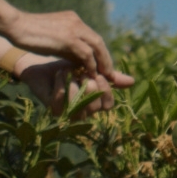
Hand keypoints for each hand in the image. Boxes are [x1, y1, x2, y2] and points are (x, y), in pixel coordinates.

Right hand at [4, 10, 115, 76]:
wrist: (14, 24)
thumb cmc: (29, 34)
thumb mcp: (53, 40)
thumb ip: (67, 47)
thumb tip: (80, 62)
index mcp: (73, 20)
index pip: (93, 37)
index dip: (100, 53)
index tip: (103, 67)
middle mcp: (76, 22)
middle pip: (99, 41)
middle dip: (106, 59)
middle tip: (110, 75)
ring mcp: (73, 28)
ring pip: (96, 46)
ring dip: (102, 63)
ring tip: (105, 77)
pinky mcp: (68, 38)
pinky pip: (86, 53)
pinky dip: (90, 65)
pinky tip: (90, 75)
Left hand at [15, 54, 134, 116]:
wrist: (43, 65)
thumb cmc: (70, 67)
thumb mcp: (91, 68)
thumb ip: (109, 75)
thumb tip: (132, 81)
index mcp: (95, 103)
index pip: (108, 105)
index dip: (105, 90)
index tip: (98, 74)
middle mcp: (84, 111)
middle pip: (94, 106)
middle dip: (89, 85)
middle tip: (82, 70)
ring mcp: (69, 113)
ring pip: (78, 105)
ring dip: (74, 84)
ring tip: (70, 70)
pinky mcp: (53, 109)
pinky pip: (61, 100)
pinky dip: (62, 84)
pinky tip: (60, 74)